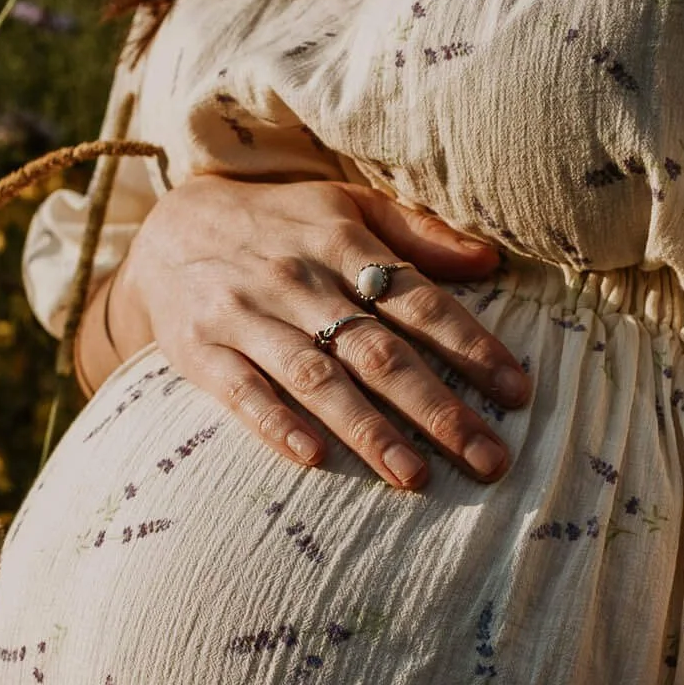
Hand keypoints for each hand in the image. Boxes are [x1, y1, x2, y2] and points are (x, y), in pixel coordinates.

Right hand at [99, 176, 531, 489]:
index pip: (420, 302)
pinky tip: (314, 459)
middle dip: (439, 410)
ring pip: (318, 379)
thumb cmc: (279, 224)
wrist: (166, 228)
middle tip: (489, 459)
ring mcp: (248, 317)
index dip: (472, 347)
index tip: (517, 393)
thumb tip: (490, 263)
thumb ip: (418, 233)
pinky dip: (276, 425)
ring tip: (415, 478)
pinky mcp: (201, 351)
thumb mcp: (346, 206)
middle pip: (380, 353)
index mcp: (343, 243)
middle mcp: (299, 281)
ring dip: (369, 432)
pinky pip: (243, 393)